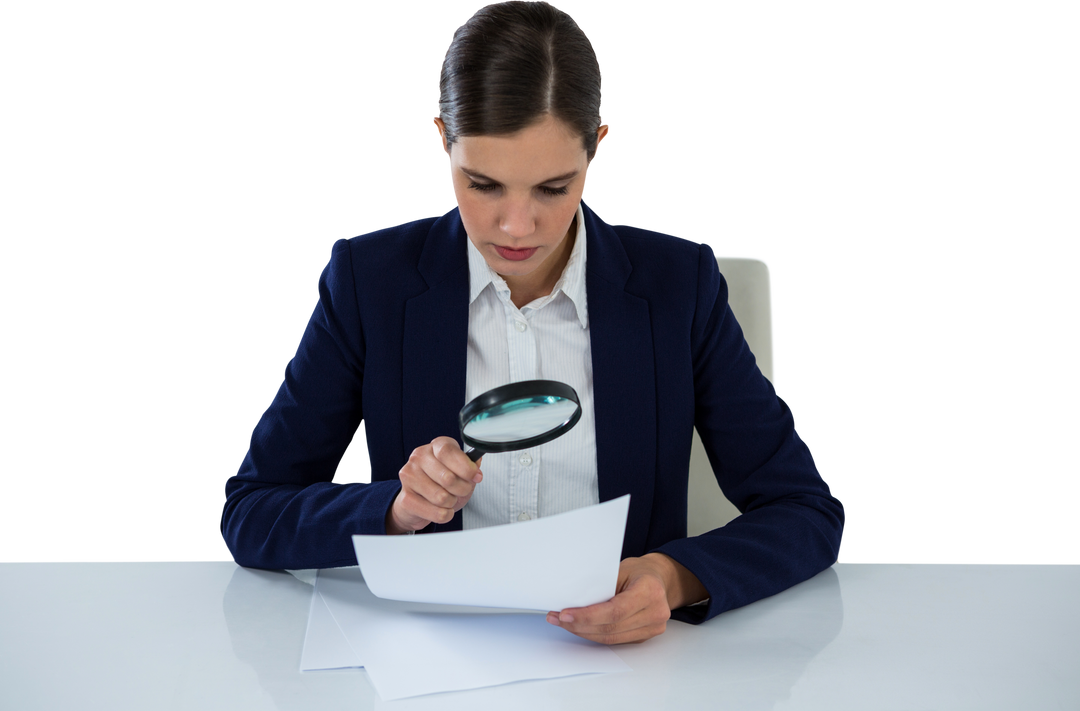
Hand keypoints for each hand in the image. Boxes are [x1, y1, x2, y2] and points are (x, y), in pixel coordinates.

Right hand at [387, 436, 482, 533]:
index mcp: (436, 446)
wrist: (418, 502)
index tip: (475, 477)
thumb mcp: (461, 472)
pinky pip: (436, 512)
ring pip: (442, 497)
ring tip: (448, 499)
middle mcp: (419, 456)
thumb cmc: (442, 483)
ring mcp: (409, 476)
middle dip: (462, 489)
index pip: (448, 452)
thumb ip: (471, 469)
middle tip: (461, 491)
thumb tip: (476, 471)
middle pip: (448, 478)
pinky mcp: (405, 498)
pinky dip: (444, 514)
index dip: (465, 467)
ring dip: (451, 503)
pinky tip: (440, 509)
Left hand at [545, 554, 676, 644]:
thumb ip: (601, 586)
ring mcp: (652, 628)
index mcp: (650, 591)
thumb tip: (573, 600)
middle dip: (580, 625)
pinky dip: (595, 635)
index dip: (587, 616)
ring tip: (564, 623)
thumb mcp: (620, 569)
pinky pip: (615, 640)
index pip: (615, 611)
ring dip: (584, 632)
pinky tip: (580, 627)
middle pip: (611, 628)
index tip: (565, 614)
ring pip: (611, 638)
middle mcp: (655, 612)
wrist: (659, 579)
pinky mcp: (645, 636)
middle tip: (558, 618)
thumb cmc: (639, 572)